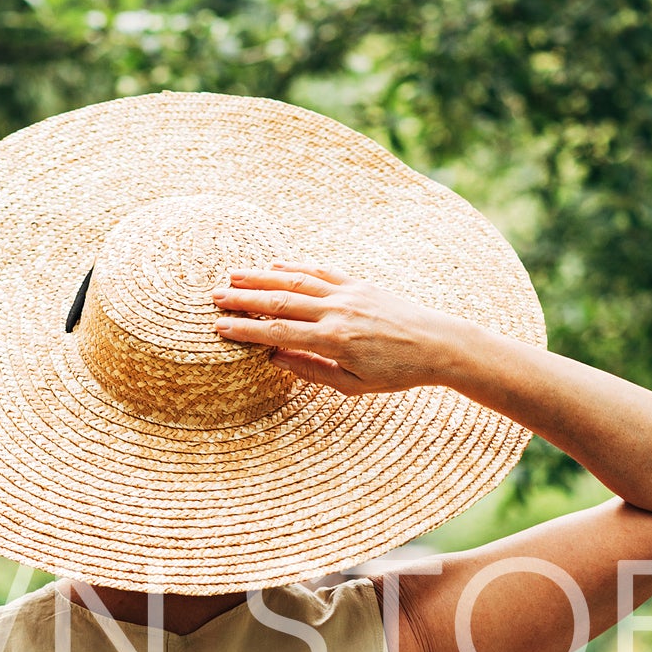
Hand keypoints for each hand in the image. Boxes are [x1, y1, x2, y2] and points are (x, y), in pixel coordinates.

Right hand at [212, 265, 468, 395]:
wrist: (437, 344)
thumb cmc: (396, 372)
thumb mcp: (353, 384)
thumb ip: (311, 369)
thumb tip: (274, 358)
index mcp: (335, 341)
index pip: (279, 333)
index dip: (246, 330)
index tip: (219, 327)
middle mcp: (338, 312)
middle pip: (280, 302)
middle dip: (244, 299)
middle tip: (214, 297)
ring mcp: (348, 294)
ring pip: (296, 282)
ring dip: (261, 278)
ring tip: (233, 276)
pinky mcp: (358, 284)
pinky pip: (320, 272)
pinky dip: (295, 268)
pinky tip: (274, 266)